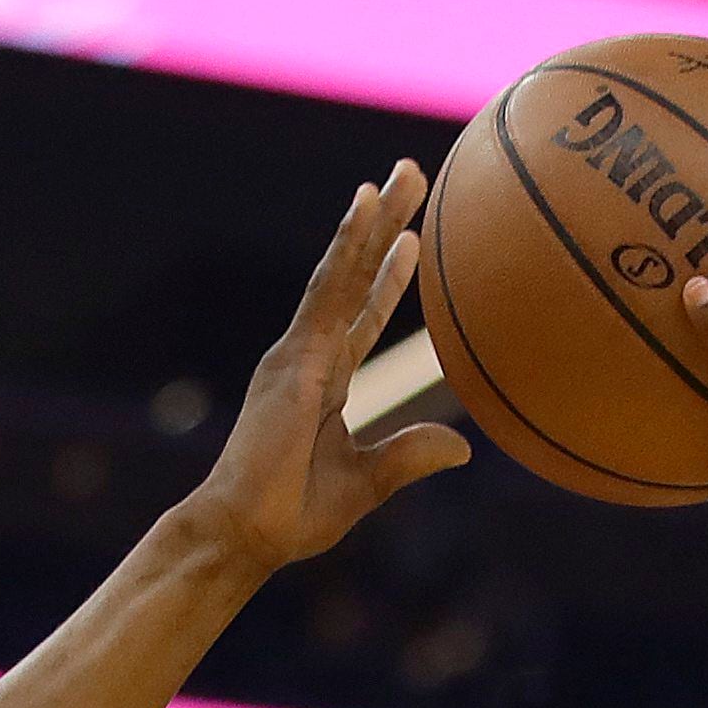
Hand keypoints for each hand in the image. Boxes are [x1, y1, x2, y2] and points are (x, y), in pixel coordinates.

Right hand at [166, 160, 469, 572]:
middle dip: (385, 228)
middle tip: (412, 177)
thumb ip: (408, 456)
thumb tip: (463, 447)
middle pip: (355, 279)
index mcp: (324, 386)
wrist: (244, 532)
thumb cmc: (292, 518)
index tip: (413, 244)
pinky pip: (328, 290)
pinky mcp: (295, 356)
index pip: (362, 319)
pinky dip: (348, 245)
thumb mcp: (366, 484)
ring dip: (374, 221)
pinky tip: (366, 207)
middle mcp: (310, 359)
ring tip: (402, 175)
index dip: (388, 281)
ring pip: (344, 272)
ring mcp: (300, 352)